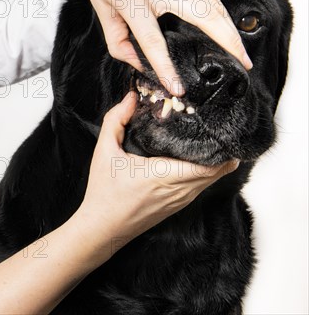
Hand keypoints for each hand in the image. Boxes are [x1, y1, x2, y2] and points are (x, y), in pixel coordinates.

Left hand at [71, 0, 251, 96]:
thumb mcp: (101, 10)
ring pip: (212, 2)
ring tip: (242, 51)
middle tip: (242, 63)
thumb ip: (117, 41)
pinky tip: (229, 27)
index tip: (177, 87)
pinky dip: (222, 11)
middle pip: (202, 16)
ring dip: (230, 27)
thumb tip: (137, 64)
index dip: (165, 67)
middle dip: (226, 42)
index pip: (153, 41)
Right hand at [73, 92, 238, 256]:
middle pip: (221, 169)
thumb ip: (116, 120)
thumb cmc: (103, 193)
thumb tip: (131, 98)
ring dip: (216, 158)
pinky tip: (193, 156)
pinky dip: (205, 170)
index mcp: (165, 176)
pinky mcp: (179, 205)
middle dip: (223, 147)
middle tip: (215, 124)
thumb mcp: (104, 152)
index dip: (222, 145)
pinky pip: (202, 184)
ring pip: (214, 178)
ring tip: (207, 136)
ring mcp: (182, 200)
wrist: (102, 228)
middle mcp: (180, 190)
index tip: (218, 124)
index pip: (212, 164)